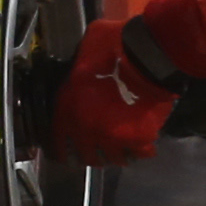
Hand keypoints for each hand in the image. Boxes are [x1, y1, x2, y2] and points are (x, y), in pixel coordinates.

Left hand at [59, 23, 177, 163]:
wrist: (147, 55)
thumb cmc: (113, 46)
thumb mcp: (84, 50)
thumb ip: (79, 67)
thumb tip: (81, 66)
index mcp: (68, 107)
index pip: (58, 142)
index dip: (61, 150)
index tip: (64, 154)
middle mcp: (87, 128)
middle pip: (86, 156)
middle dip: (90, 155)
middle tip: (97, 152)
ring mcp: (113, 137)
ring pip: (113, 159)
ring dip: (116, 154)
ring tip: (121, 149)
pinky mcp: (139, 139)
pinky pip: (139, 154)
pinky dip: (141, 151)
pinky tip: (142, 146)